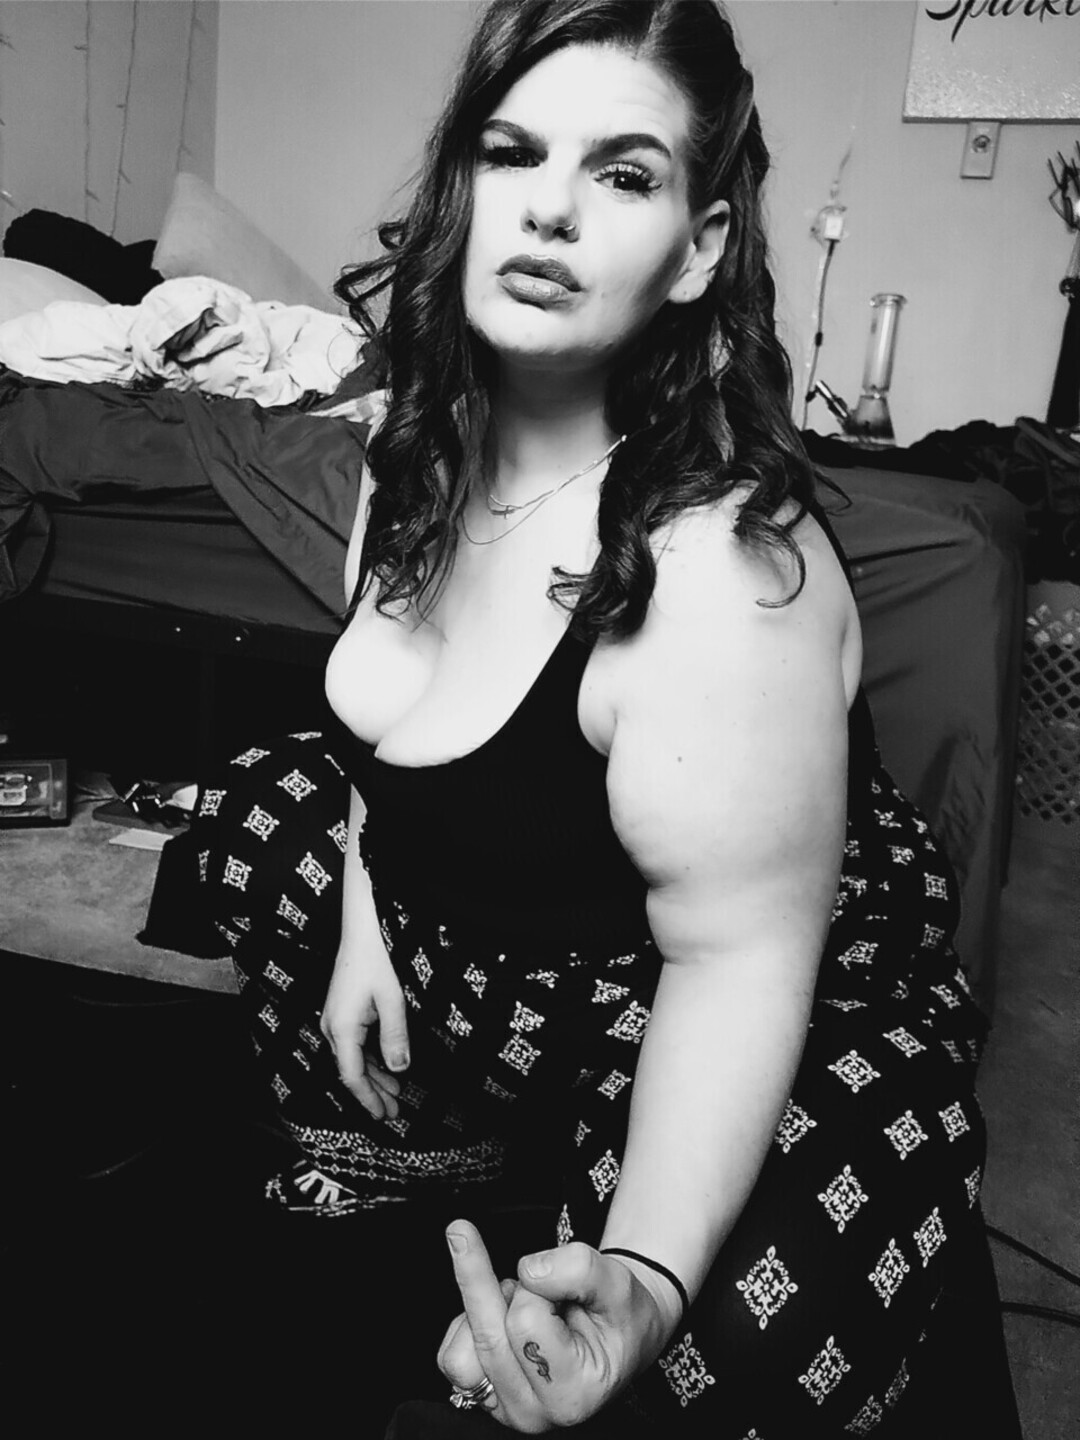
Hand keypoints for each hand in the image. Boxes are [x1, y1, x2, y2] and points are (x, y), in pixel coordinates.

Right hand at [320, 939, 408, 1119]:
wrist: (358, 937)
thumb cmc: (372, 963)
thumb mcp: (392, 1001)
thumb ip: (396, 1037)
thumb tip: (400, 1068)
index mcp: (342, 1029)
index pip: (352, 1075)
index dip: (368, 1098)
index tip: (381, 1113)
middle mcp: (332, 1029)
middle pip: (351, 1072)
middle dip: (373, 1094)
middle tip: (392, 1112)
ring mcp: (334, 1024)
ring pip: (353, 1061)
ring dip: (373, 1079)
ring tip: (394, 1094)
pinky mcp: (340, 1018)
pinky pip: (353, 1048)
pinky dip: (369, 1062)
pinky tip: (385, 1070)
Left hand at [437, 1220, 677, 1431]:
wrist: (618, 1332)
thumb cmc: (619, 1314)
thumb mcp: (618, 1282)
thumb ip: (579, 1268)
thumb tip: (528, 1270)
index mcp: (573, 1393)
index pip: (526, 1323)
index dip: (534, 1285)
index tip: (556, 1279)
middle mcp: (536, 1412)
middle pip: (488, 1335)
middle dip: (487, 1282)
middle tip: (464, 1232)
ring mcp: (506, 1410)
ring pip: (462, 1352)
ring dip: (476, 1309)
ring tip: (511, 1296)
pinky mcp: (482, 1398)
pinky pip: (451, 1357)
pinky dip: (463, 1325)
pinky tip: (494, 1313)